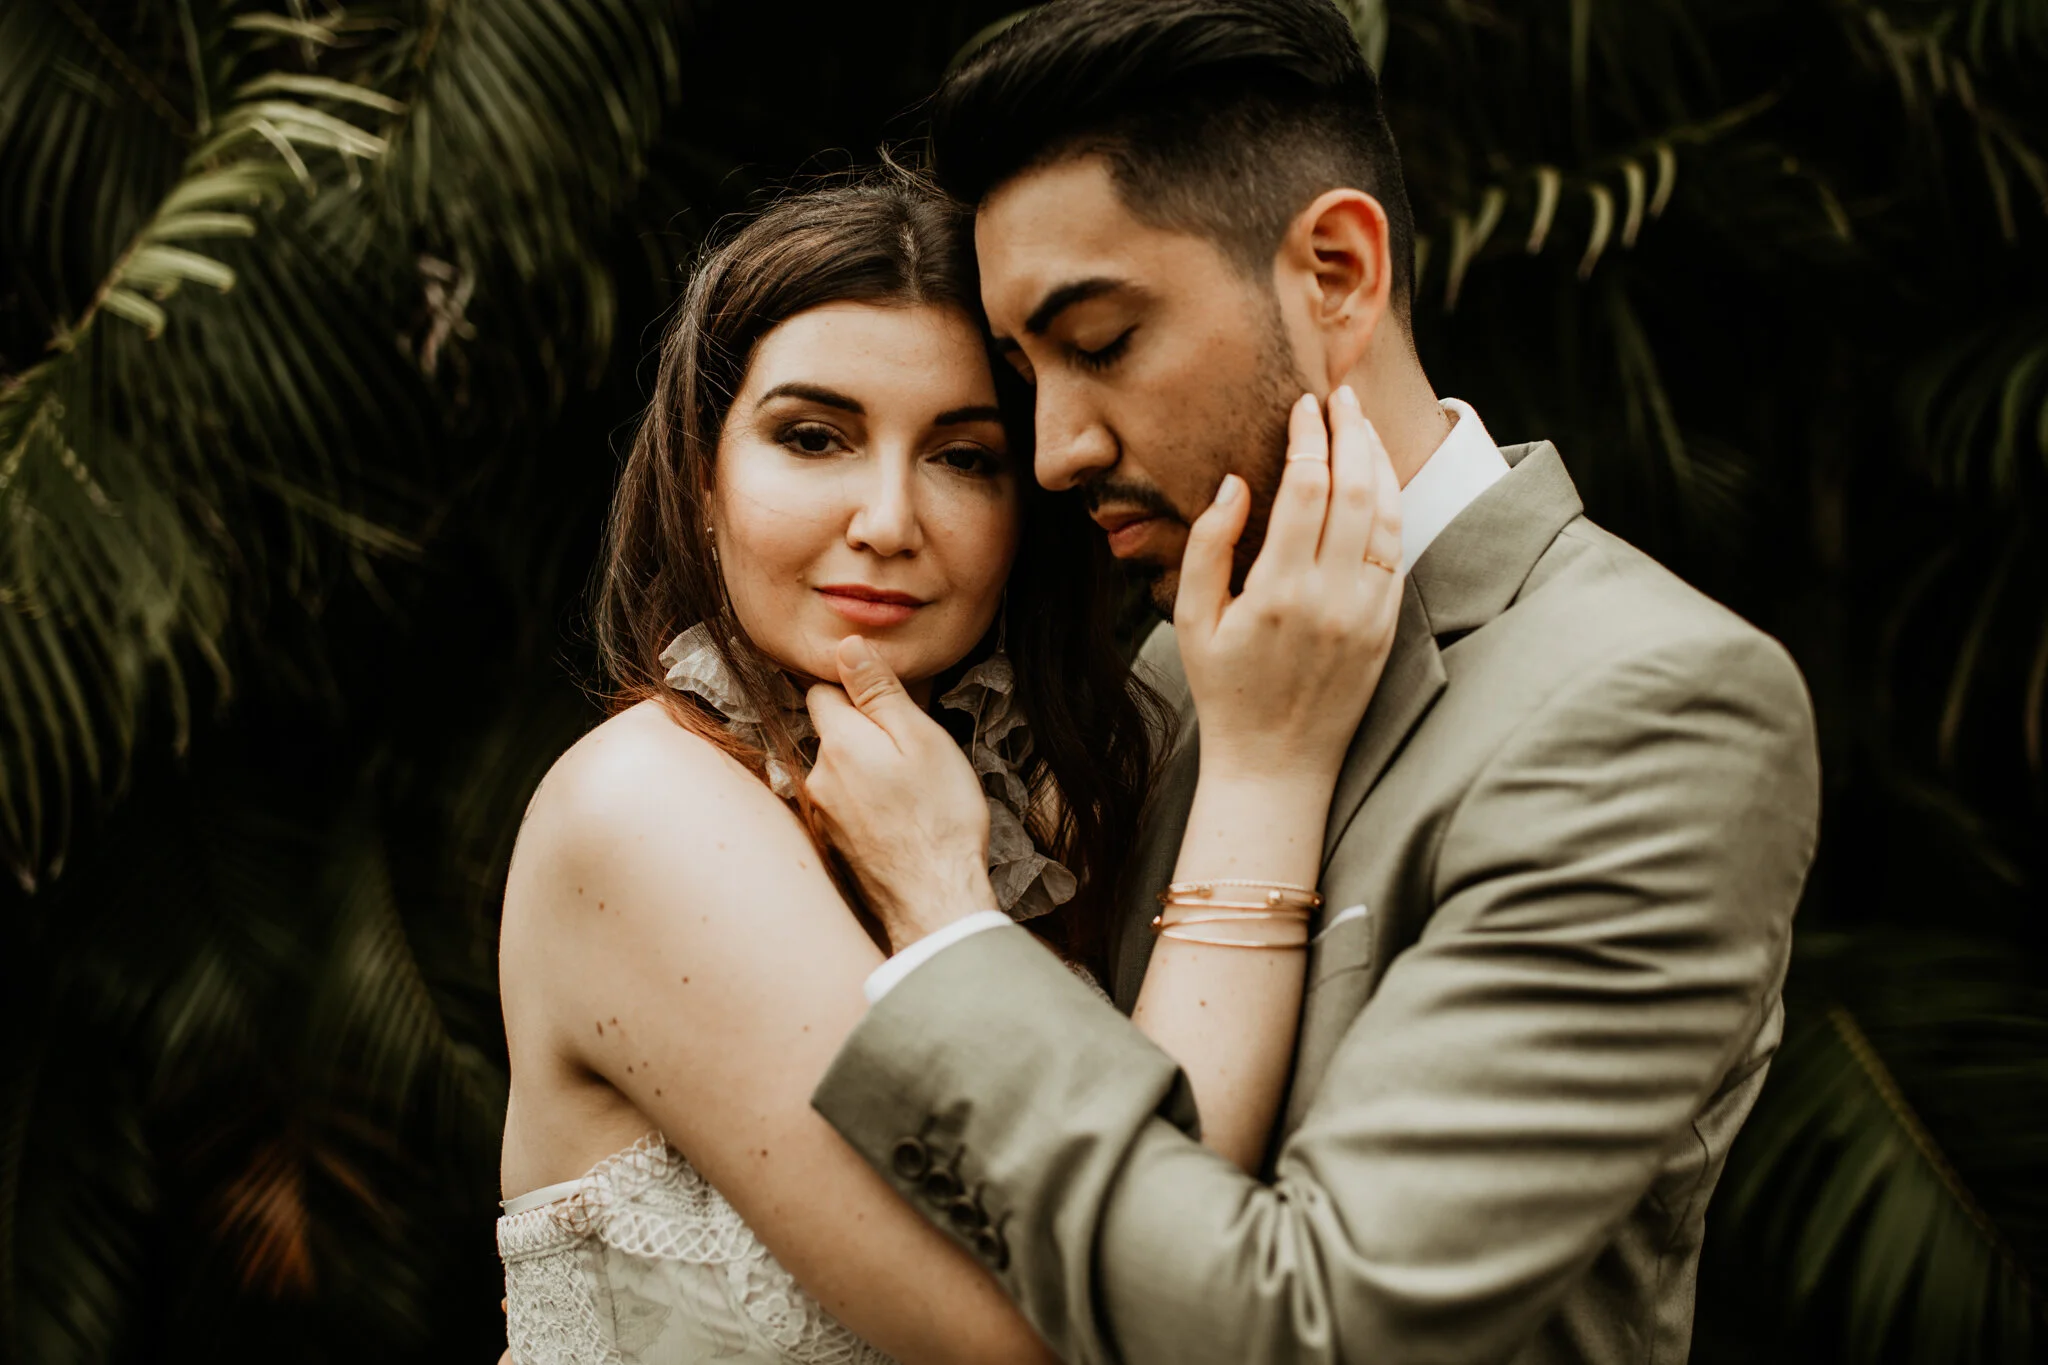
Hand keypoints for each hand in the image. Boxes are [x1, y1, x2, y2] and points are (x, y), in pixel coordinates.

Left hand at [806, 635, 998, 950]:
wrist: (935, 901)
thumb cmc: (939, 818)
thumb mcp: (921, 739)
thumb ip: (879, 691)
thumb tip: (846, 646)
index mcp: (838, 742)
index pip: (824, 690)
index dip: (857, 688)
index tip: (891, 704)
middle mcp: (817, 776)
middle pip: (832, 732)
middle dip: (864, 733)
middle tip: (913, 753)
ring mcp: (822, 814)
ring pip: (840, 770)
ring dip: (867, 771)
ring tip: (912, 793)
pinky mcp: (833, 843)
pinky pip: (846, 805)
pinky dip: (868, 805)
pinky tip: (901, 820)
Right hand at [1175, 385, 1403, 787]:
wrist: (1276, 764)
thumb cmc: (1224, 690)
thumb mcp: (1189, 620)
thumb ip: (1207, 547)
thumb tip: (1235, 484)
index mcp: (1278, 592)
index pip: (1306, 489)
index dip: (1309, 438)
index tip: (1304, 406)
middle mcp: (1331, 598)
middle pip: (1357, 490)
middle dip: (1352, 433)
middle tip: (1342, 397)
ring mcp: (1368, 613)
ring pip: (1389, 515)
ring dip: (1380, 462)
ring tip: (1364, 426)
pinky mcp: (1388, 627)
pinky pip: (1400, 551)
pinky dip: (1393, 506)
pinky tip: (1379, 480)